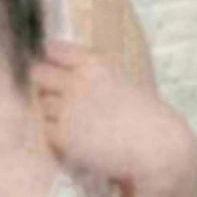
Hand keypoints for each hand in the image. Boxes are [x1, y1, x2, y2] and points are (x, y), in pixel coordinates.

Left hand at [31, 41, 189, 191]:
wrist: (156, 146)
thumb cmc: (144, 115)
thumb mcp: (120, 80)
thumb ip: (91, 74)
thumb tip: (61, 71)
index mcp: (94, 64)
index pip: (54, 50)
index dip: (51, 58)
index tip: (51, 63)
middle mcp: (77, 82)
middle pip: (39, 74)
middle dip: (45, 83)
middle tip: (57, 96)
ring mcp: (67, 109)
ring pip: (43, 104)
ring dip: (53, 111)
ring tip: (76, 122)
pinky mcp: (62, 134)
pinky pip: (47, 129)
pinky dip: (57, 134)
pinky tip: (77, 138)